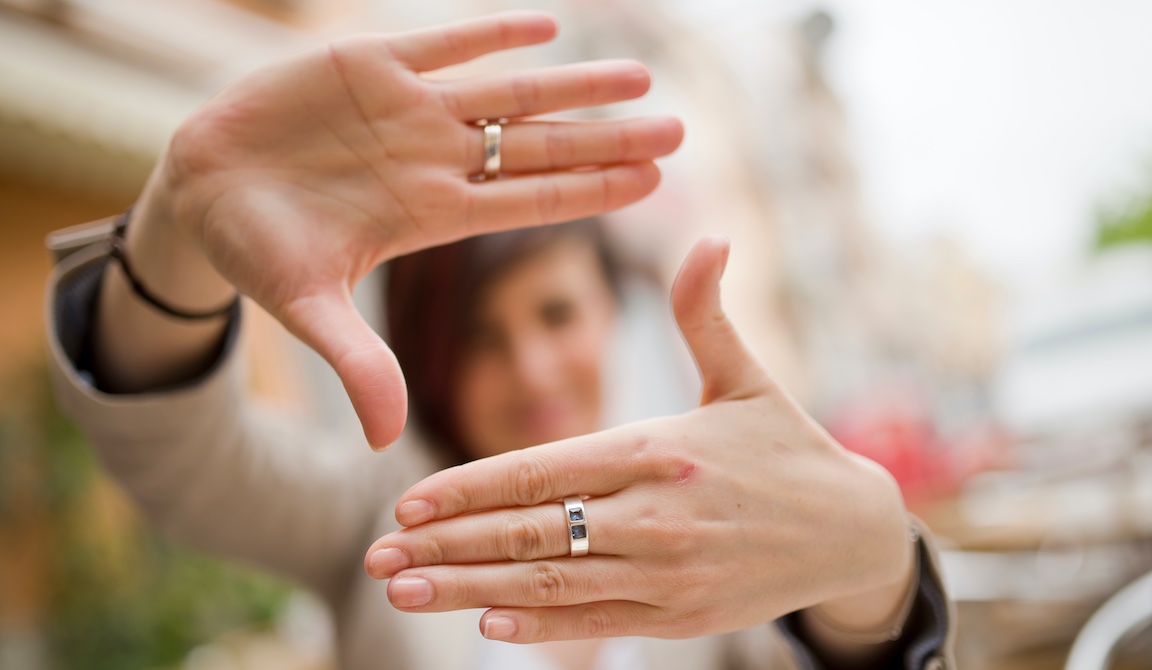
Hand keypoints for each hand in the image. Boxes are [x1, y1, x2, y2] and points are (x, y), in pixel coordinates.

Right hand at [132, 12, 682, 446]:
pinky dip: (490, 34)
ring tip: (640, 77)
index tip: (653, 184)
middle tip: (678, 131)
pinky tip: (547, 27)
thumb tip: (386, 443)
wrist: (200, 191)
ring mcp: (406, 112)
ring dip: (573, 86)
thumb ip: (356, 363)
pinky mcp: (367, 65)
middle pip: (540, 148)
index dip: (592, 192)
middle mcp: (432, 161)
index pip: (530, 203)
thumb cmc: (257, 253)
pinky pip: (442, 43)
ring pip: (507, 93)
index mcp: (429, 216)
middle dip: (607, 139)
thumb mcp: (306, 308)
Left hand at [363, 237, 915, 642]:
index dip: (471, 487)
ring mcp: (668, 572)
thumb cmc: (789, 447)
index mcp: (660, 448)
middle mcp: (657, 514)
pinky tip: (486, 622)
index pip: (545, 471)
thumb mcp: (748, 378)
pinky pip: (597, 620)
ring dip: (470, 591)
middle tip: (378, 554)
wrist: (853, 531)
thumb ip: (707, 314)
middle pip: (532, 533)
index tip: (408, 499)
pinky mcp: (681, 615)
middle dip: (447, 546)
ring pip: (551, 583)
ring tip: (404, 589)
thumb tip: (709, 236)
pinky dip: (540, 626)